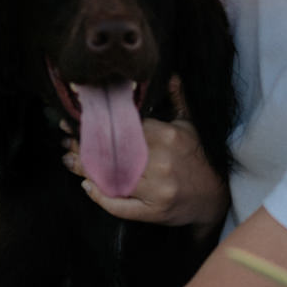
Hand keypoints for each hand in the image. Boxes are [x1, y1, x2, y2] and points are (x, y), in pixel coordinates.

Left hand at [63, 108, 228, 228]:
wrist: (219, 195)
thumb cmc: (200, 156)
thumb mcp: (191, 124)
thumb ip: (178, 99)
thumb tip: (169, 74)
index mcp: (168, 136)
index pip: (125, 128)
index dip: (99, 125)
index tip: (80, 120)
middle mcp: (161, 163)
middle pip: (113, 153)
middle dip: (86, 146)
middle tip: (68, 140)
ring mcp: (157, 190)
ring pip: (113, 178)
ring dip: (86, 169)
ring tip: (69, 160)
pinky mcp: (154, 212)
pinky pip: (121, 206)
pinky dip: (101, 197)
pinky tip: (87, 186)